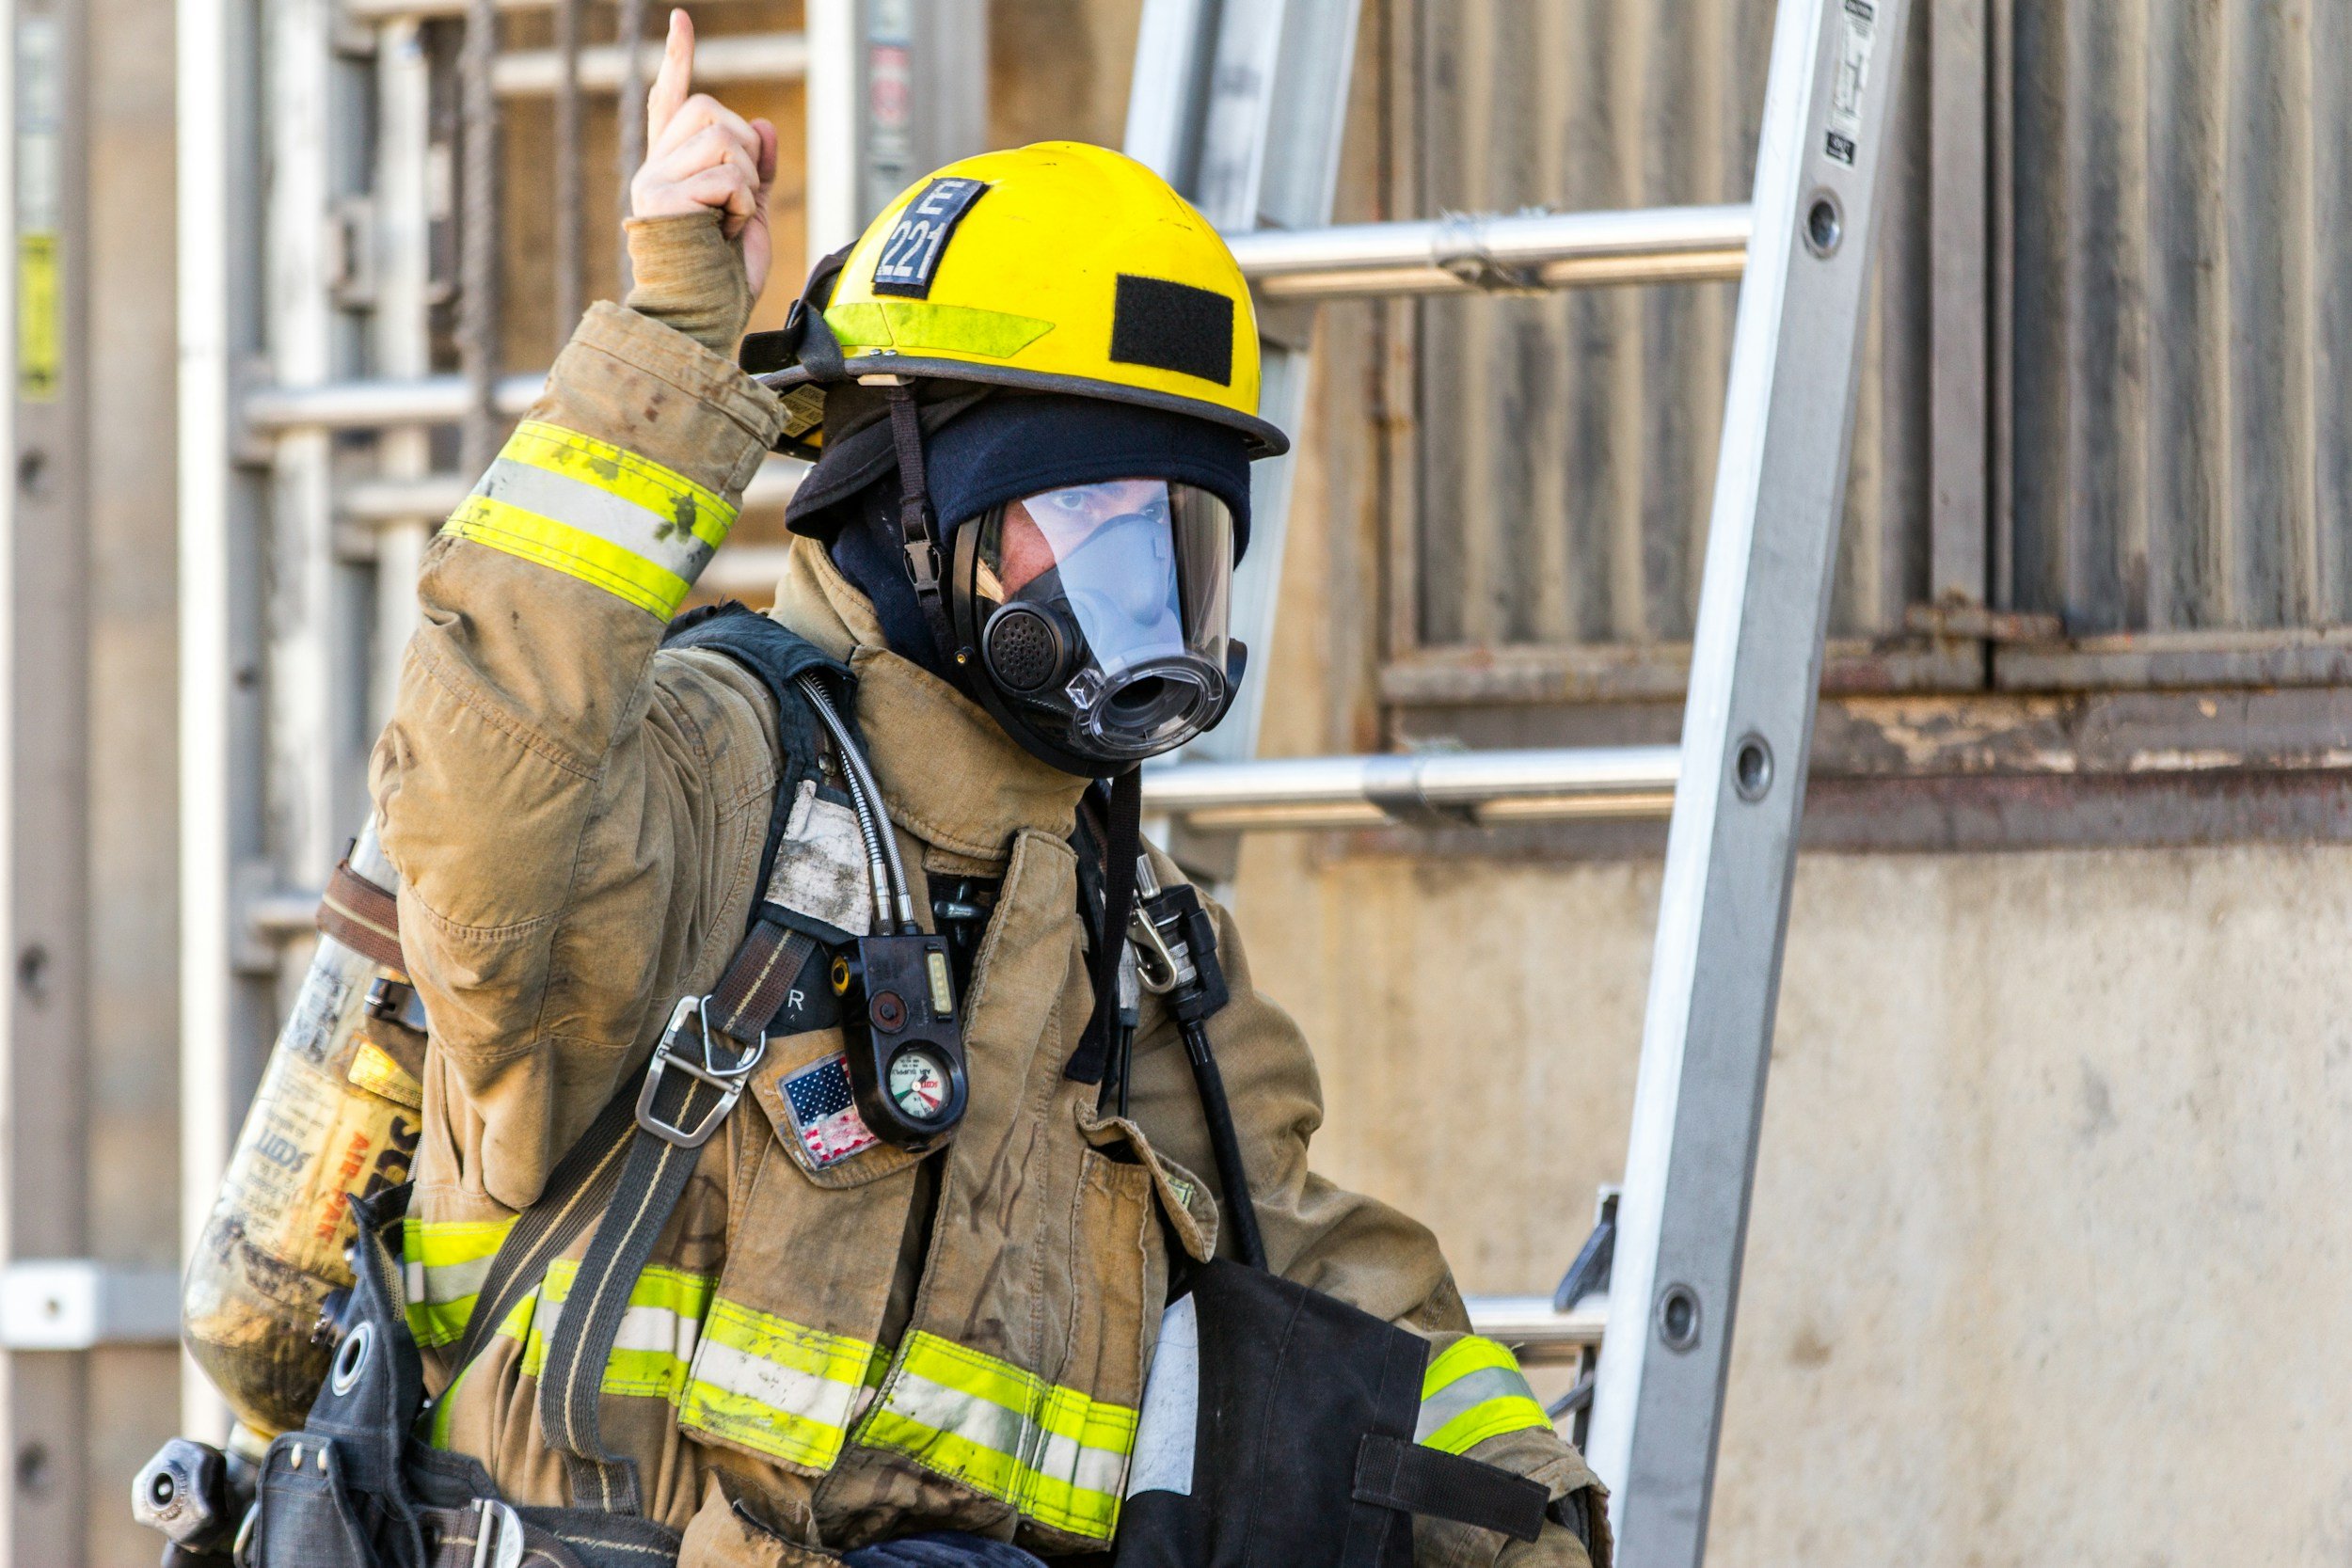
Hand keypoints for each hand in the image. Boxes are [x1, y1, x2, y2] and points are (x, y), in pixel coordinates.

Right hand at [628, 9, 779, 299]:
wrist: (705, 319)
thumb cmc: (724, 278)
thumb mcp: (752, 214)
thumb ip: (757, 170)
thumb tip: (763, 123)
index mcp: (674, 168)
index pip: (670, 100)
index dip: (677, 59)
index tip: (681, 19)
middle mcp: (656, 167)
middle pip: (711, 112)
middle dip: (746, 150)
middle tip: (741, 201)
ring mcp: (654, 180)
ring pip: (724, 139)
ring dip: (747, 182)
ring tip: (731, 222)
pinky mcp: (662, 197)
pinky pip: (727, 176)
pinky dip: (743, 206)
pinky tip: (726, 232)